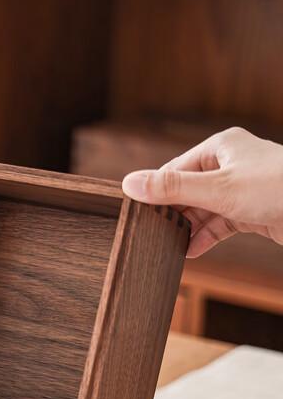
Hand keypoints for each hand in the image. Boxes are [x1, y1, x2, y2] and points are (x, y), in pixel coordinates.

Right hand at [121, 127, 282, 257]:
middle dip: (172, 213)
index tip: (138, 214)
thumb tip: (130, 184)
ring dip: (188, 228)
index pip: (175, 169)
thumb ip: (172, 188)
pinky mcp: (252, 210)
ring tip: (168, 246)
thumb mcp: (216, 188)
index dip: (156, 192)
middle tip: (151, 234)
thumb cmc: (278, 187)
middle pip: (188, 190)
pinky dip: (205, 237)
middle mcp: (230, 164)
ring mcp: (242, 188)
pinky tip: (191, 250)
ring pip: (203, 209)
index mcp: (220, 147)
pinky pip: (219, 224)